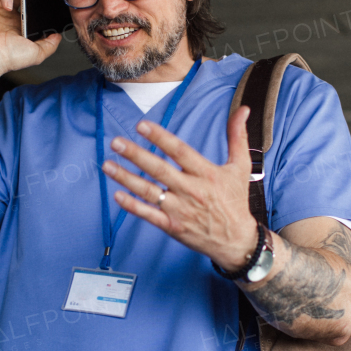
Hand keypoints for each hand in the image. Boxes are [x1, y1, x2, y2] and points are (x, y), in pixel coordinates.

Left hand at [101, 105, 258, 270]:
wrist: (237, 240)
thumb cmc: (235, 201)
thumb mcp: (241, 166)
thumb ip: (237, 137)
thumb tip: (243, 110)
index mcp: (206, 173)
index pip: (179, 151)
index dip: (160, 137)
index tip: (141, 125)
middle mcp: (191, 190)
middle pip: (159, 169)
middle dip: (136, 155)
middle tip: (116, 142)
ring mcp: (180, 209)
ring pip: (148, 191)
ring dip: (126, 178)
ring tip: (108, 164)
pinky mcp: (173, 226)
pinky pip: (149, 214)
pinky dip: (132, 205)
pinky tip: (117, 195)